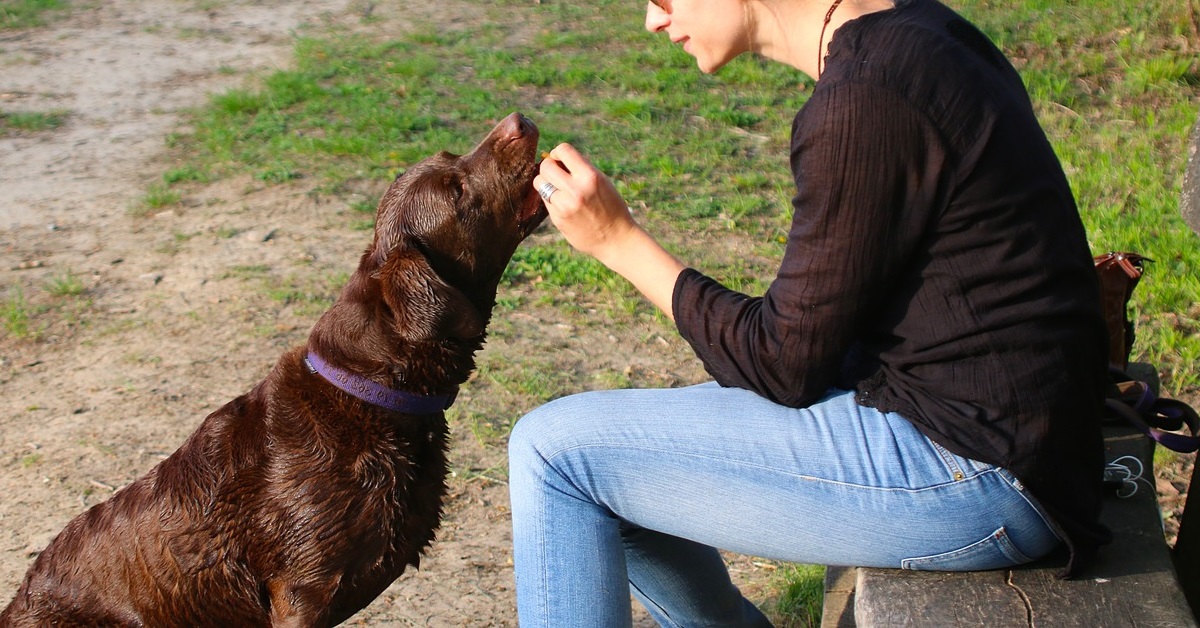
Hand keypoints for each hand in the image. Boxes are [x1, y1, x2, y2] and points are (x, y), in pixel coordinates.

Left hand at [532, 143, 685, 319]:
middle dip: (549, 166)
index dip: (558, 152)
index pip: (563, 150)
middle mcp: (576, 190)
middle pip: (546, 166)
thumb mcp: (602, 182)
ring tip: (558, 188)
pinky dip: (551, 198)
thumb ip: (581, 170)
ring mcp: (564, 206)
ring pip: (540, 182)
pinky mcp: (558, 219)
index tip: (561, 159)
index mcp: (590, 177)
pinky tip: (563, 204)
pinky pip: (545, 200)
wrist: (616, 239)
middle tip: (557, 173)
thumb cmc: (611, 207)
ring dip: (546, 182)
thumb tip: (556, 158)